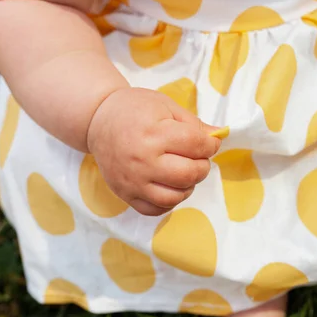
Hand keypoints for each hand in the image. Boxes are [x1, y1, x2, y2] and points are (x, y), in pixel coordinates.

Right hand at [86, 87, 220, 215]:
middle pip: (189, 174)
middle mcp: (142, 160)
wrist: (98, 121)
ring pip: (175, 197)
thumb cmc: (134, 109)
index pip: (197, 146)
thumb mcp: (165, 106)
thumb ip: (194, 124)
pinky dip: (169, 202)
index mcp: (154, 134)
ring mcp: (132, 181)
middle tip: (198, 157)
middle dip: (202, 166)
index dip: (210, 144)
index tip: (209, 143)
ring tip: (184, 172)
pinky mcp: (125, 193)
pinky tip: (170, 186)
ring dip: (188, 186)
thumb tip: (219, 137)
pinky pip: (155, 209)